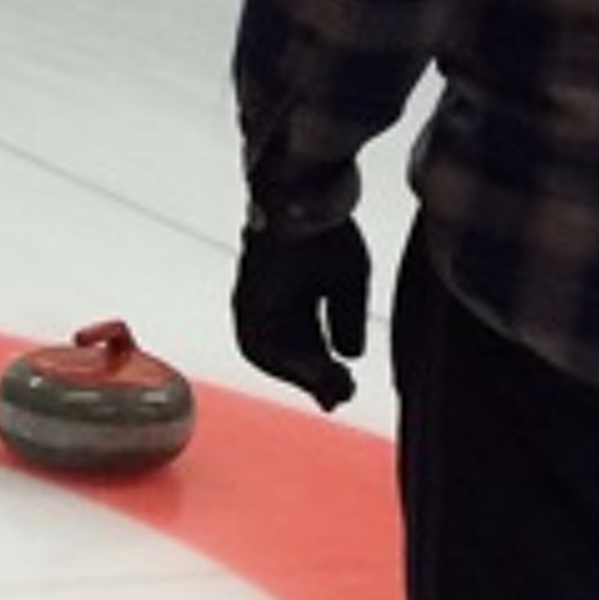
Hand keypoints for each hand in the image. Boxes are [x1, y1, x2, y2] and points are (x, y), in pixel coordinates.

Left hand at [232, 219, 368, 410]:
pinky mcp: (246, 304)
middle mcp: (269, 309)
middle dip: (314, 378)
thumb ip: (345, 318)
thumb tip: (352, 356)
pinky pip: (263, 343)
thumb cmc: (325, 235)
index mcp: (293, 303)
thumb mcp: (348, 282)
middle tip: (338, 399)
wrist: (301, 200)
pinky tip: (314, 371)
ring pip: (276, 355)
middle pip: (290, 356)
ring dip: (302, 375)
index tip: (342, 393)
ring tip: (333, 390)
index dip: (324, 371)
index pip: (308, 346)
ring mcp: (254, 307)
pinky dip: (287, 361)